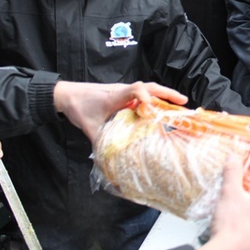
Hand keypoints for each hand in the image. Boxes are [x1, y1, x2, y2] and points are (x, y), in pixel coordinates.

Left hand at [53, 81, 187, 141]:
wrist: (66, 94)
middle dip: (167, 94)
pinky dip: (154, 99)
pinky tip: (159, 108)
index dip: (147, 96)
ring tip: (178, 104)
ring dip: (163, 95)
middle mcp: (123, 91)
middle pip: (149, 87)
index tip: (153, 108)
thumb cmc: (78, 106)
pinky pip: (142, 95)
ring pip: (147, 90)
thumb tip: (108, 162)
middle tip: (184, 101)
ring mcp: (123, 92)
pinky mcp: (122, 95)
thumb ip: (100, 142)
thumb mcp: (88, 127)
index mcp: (115, 96)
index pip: (135, 90)